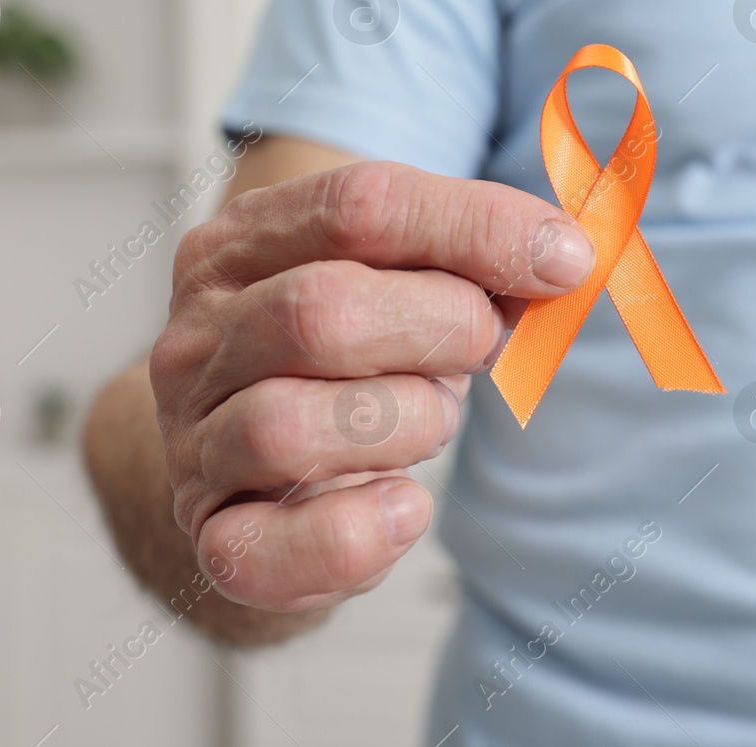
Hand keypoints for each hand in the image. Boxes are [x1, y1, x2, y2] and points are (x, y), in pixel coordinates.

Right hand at [149, 161, 593, 612]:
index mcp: (240, 246)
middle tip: (484, 346)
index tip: (563, 258)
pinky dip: (355, 533)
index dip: (475, 228)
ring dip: (405, 424)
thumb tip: (558, 256)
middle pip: (320, 310)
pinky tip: (403, 506)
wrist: (254, 481)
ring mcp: (192, 441)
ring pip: (289, 425)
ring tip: (429, 422)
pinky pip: (267, 548)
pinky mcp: (211, 539)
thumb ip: (464, 261)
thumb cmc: (342, 368)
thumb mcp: (396, 288)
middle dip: (442, 328)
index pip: (358, 206)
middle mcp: (198, 337)